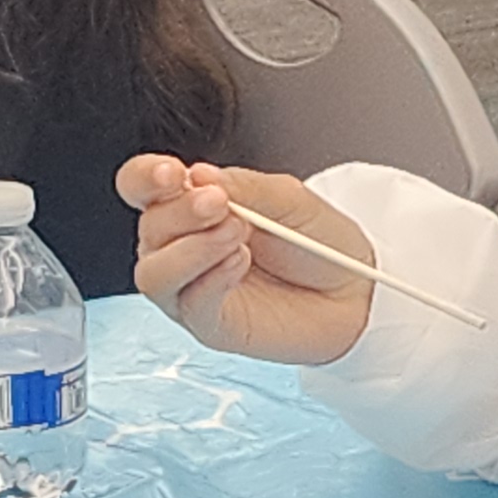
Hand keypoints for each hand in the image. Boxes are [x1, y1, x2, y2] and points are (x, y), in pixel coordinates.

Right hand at [119, 154, 376, 366]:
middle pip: (148, 228)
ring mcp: (191, 288)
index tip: (171, 173)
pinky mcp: (210, 324)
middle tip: (221, 204)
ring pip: (154, 273)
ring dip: (191, 248)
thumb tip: (197, 177)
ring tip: (238, 234)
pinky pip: (190, 304)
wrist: (355, 291)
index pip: (142, 187)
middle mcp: (182, 246)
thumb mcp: (287, 198)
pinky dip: (211, 279)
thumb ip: (242, 187)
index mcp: (191, 206)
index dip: (145, 178)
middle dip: (181, 212)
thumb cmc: (319, 243)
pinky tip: (240, 262)